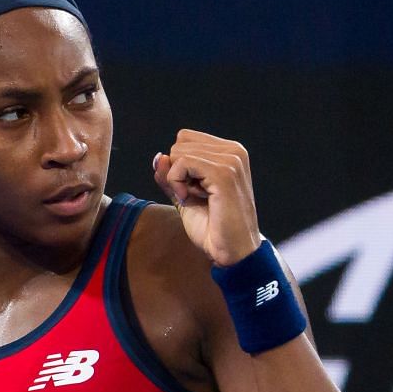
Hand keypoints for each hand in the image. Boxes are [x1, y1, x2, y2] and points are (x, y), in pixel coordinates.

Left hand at [150, 130, 261, 266]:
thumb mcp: (185, 197)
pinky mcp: (223, 173)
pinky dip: (177, 184)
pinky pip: (182, 163)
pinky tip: (191, 200)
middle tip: (196, 197)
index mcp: (230, 152)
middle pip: (180, 144)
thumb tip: (158, 157)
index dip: (179, 165)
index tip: (194, 190)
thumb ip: (172, 175)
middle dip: (178, 173)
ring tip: (198, 200)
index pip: (185, 139)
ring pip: (179, 152)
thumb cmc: (213, 229)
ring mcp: (231, 160)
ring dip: (178, 180)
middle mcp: (234, 151)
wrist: (233, 253)